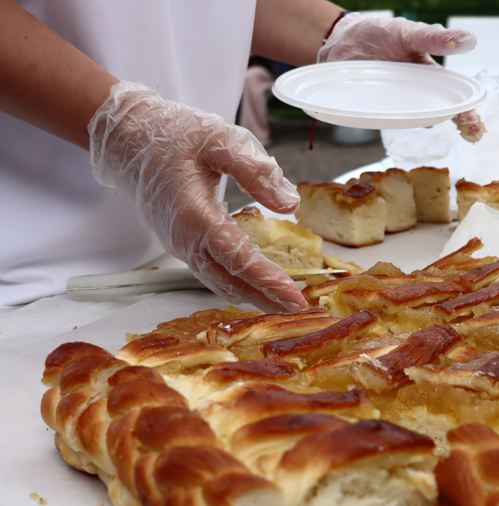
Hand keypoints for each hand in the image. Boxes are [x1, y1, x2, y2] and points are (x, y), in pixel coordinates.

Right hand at [89, 82, 307, 311]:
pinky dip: (236, 283)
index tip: (295, 296)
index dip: (267, 279)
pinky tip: (256, 286)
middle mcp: (184, 238)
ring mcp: (179, 244)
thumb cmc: (174, 133)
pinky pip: (211, 272)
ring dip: (251, 295)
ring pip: (218, 281)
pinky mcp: (180, 244)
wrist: (127, 136)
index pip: (237, 257)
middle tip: (299, 309)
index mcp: (194, 214)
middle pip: (229, 280)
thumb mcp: (219, 138)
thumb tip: (289, 204)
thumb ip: (255, 170)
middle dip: (265, 297)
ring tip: (283, 303)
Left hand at [318, 13, 484, 141]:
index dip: (468, 113)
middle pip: (440, 113)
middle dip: (457, 123)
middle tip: (472, 132)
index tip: (478, 125)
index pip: (455, 98)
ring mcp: (395, 104)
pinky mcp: (374, 108)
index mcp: (430, 77)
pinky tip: (392, 119)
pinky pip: (385, 119)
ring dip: (422, 120)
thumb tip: (470, 40)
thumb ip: (436, 39)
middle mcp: (416, 95)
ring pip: (413, 118)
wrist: (343, 38)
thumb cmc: (382, 34)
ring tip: (432, 121)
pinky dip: (389, 121)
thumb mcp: (410, 33)